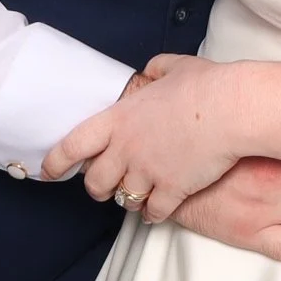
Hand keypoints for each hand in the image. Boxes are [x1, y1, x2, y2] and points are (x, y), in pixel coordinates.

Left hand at [43, 55, 238, 219]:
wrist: (232, 110)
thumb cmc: (206, 85)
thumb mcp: (174, 66)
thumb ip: (156, 69)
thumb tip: (151, 71)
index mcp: (120, 118)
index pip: (73, 145)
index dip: (56, 161)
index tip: (49, 171)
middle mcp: (127, 149)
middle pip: (95, 182)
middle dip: (97, 187)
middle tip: (104, 187)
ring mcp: (148, 172)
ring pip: (123, 200)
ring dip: (129, 199)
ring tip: (137, 197)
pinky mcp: (172, 190)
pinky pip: (154, 212)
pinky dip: (153, 214)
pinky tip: (157, 211)